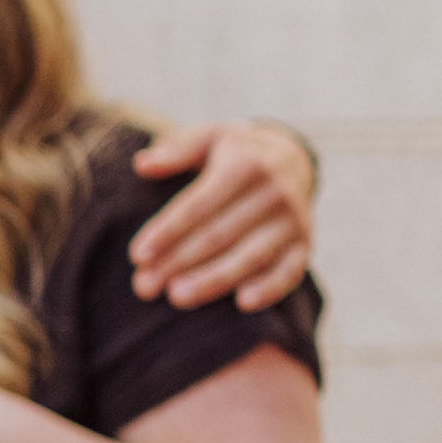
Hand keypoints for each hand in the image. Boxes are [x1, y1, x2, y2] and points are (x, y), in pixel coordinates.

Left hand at [130, 122, 314, 312]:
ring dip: (213, 280)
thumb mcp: (206, 139)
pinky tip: (243, 303)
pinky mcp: (304, 244)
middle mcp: (274, 192)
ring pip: (250, 256)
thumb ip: (175, 149)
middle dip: (178, 262)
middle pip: (218, 235)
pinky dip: (270, 288)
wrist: (290, 158)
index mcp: (245, 165)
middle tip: (144, 286)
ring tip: (177, 297)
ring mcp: (293, 221)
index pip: (199, 205)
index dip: (167, 231)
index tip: (137, 256)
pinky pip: (290, 271)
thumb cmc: (233, 153)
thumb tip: (143, 164)